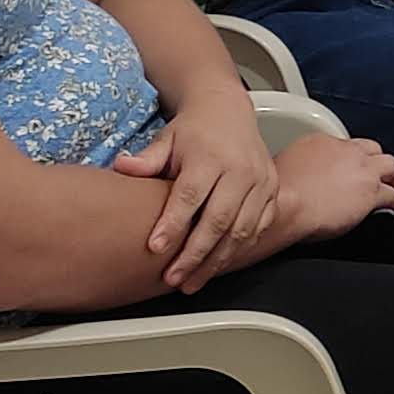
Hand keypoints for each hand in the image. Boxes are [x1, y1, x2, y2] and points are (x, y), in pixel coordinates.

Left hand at [114, 90, 284, 291]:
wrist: (229, 111)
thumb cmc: (194, 131)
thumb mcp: (166, 139)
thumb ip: (146, 159)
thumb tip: (121, 167)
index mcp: (210, 157)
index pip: (190, 196)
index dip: (173, 224)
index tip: (156, 248)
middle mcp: (240, 170)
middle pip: (218, 220)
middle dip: (195, 254)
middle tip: (173, 278)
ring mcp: (260, 182)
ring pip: (241, 230)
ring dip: (216, 260)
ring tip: (193, 281)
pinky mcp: (272, 192)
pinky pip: (258, 228)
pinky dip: (239, 250)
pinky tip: (218, 264)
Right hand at [261, 133, 393, 256]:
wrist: (285, 207)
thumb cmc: (275, 195)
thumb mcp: (280, 170)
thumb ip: (297, 169)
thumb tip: (298, 179)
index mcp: (318, 142)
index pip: (343, 145)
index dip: (350, 157)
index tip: (350, 167)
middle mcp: (344, 150)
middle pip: (371, 149)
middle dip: (376, 160)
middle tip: (379, 172)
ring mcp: (361, 169)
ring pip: (391, 166)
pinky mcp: (372, 192)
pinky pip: (392, 195)